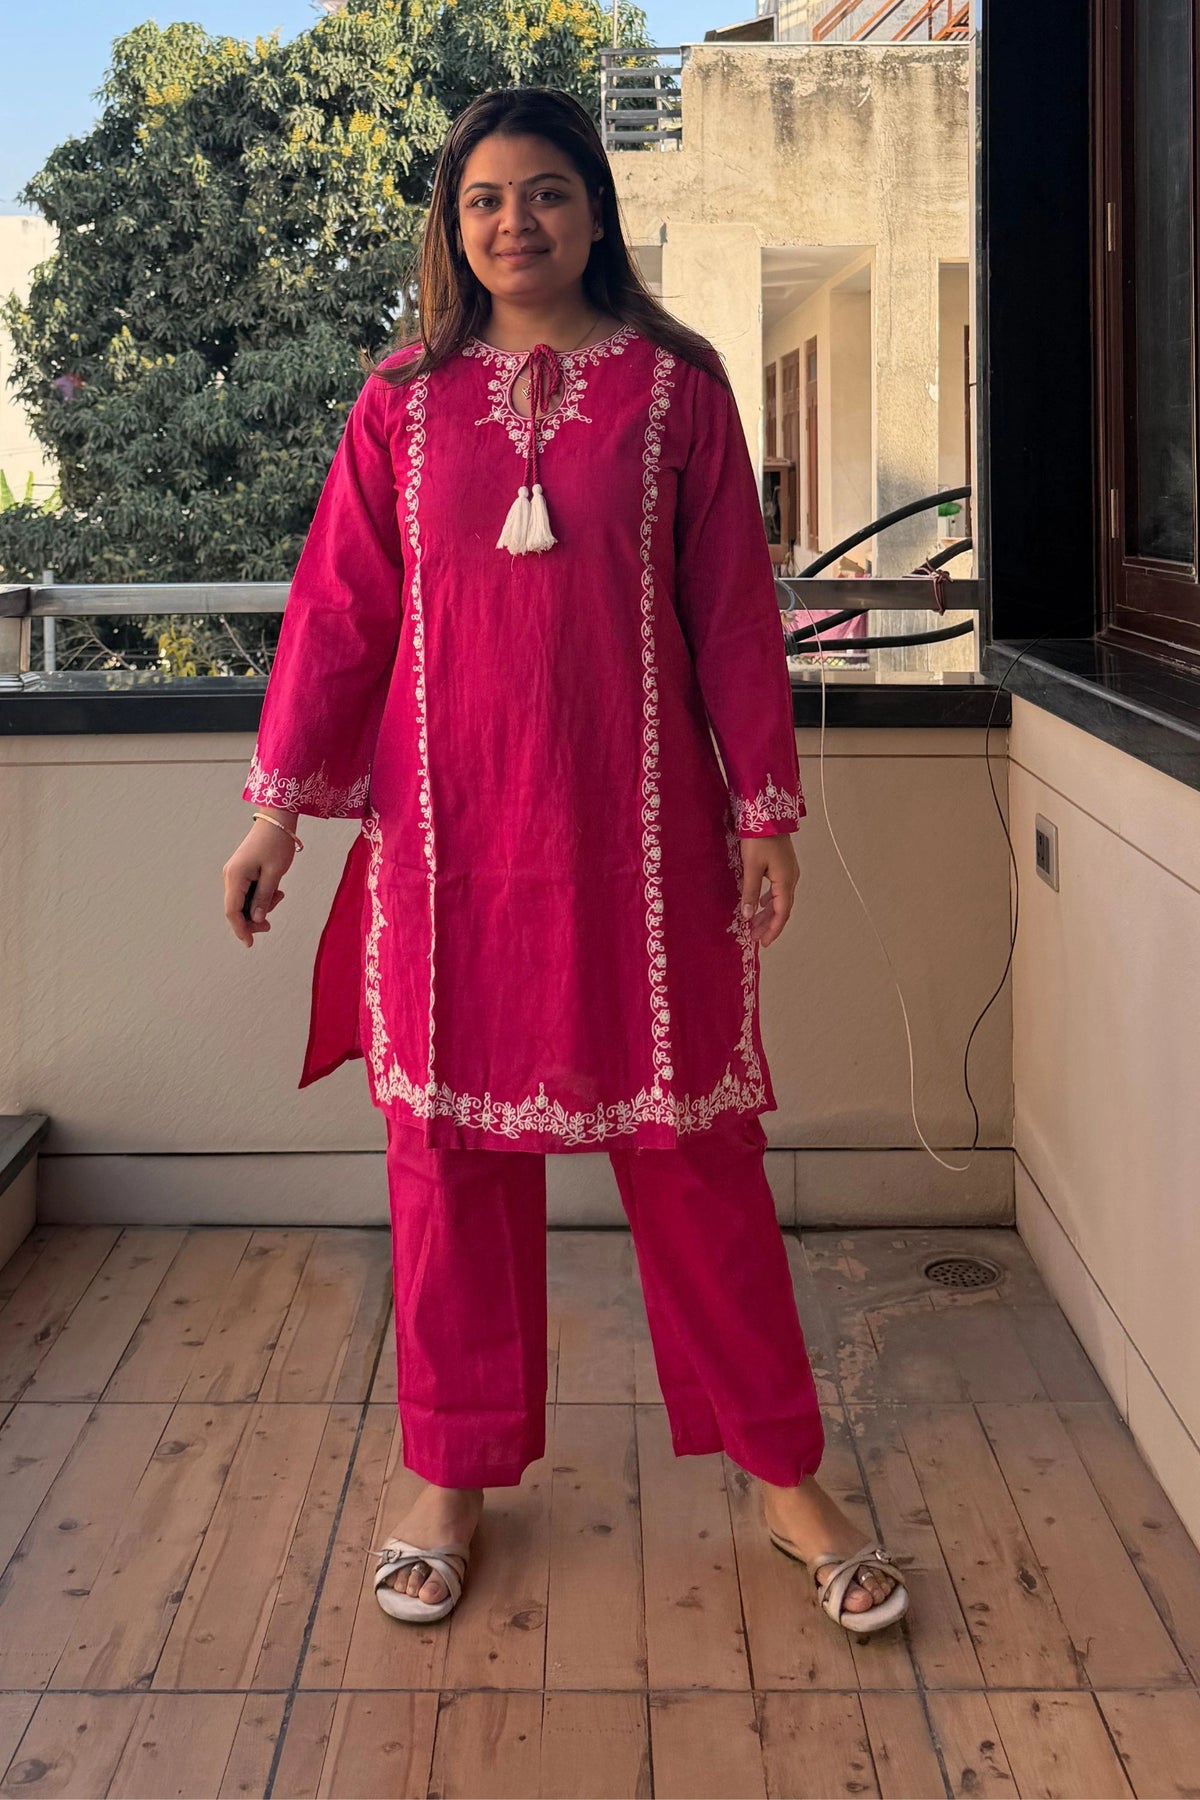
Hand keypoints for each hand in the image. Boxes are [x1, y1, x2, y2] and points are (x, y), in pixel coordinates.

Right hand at [222, 818, 295, 948]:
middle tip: (271, 923)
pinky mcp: (242, 873)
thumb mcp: (274, 874)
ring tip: (279, 895)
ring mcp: (235, 874)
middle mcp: (231, 876)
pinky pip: (248, 893)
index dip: (240, 929)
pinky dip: (261, 897)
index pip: (232, 911)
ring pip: (244, 903)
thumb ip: (264, 897)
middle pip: (236, 909)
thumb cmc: (276, 844)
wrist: (276, 821)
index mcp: (235, 876)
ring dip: (261, 906)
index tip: (250, 944)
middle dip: (253, 919)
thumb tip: (257, 919)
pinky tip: (276, 891)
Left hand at [738, 831, 797, 947]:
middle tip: (756, 937)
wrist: (768, 813)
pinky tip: (761, 903)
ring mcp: (789, 871)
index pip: (781, 913)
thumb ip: (750, 892)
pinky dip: (770, 901)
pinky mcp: (783, 865)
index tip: (763, 943)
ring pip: (780, 899)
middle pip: (782, 908)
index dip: (773, 929)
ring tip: (756, 925)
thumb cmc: (759, 838)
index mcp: (785, 881)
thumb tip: (748, 915)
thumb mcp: (751, 866)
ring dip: (768, 913)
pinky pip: (778, 889)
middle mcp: (791, 878)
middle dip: (769, 924)